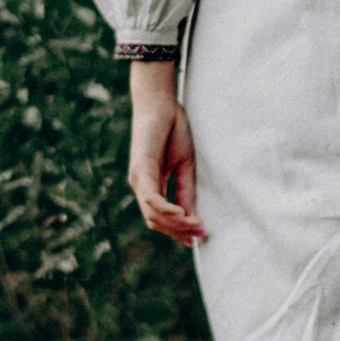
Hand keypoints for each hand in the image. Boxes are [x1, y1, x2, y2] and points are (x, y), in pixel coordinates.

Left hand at [127, 59, 205, 241]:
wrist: (161, 103)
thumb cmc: (173, 130)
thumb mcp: (185, 165)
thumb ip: (185, 190)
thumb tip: (189, 216)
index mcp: (150, 185)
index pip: (159, 217)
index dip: (177, 230)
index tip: (196, 237)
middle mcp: (140, 185)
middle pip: (155, 221)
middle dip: (178, 231)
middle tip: (201, 234)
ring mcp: (138, 179)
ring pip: (152, 214)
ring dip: (175, 224)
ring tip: (196, 225)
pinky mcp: (141, 169)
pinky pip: (152, 197)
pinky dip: (166, 209)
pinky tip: (181, 214)